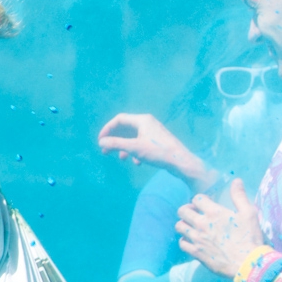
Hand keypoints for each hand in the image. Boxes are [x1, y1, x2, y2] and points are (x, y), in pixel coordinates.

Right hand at [98, 113, 212, 187]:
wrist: (180, 161)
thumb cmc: (158, 152)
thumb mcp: (133, 148)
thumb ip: (115, 144)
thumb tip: (101, 142)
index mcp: (142, 120)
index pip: (119, 119)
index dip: (107, 129)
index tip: (100, 140)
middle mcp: (148, 123)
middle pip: (125, 128)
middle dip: (115, 140)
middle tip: (105, 151)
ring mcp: (153, 132)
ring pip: (133, 137)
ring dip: (124, 147)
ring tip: (121, 158)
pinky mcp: (158, 141)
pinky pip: (141, 143)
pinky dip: (135, 151)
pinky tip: (137, 162)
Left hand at [176, 179, 265, 276]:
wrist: (247, 263)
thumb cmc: (250, 237)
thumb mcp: (249, 213)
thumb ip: (240, 196)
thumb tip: (236, 181)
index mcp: (214, 213)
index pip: (197, 198)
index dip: (200, 200)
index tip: (206, 204)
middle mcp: (201, 224)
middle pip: (182, 211)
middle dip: (187, 209)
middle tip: (194, 213)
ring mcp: (197, 239)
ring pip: (179, 226)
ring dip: (184, 224)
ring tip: (191, 226)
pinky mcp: (195, 252)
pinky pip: (182, 243)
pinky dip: (184, 240)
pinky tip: (192, 240)